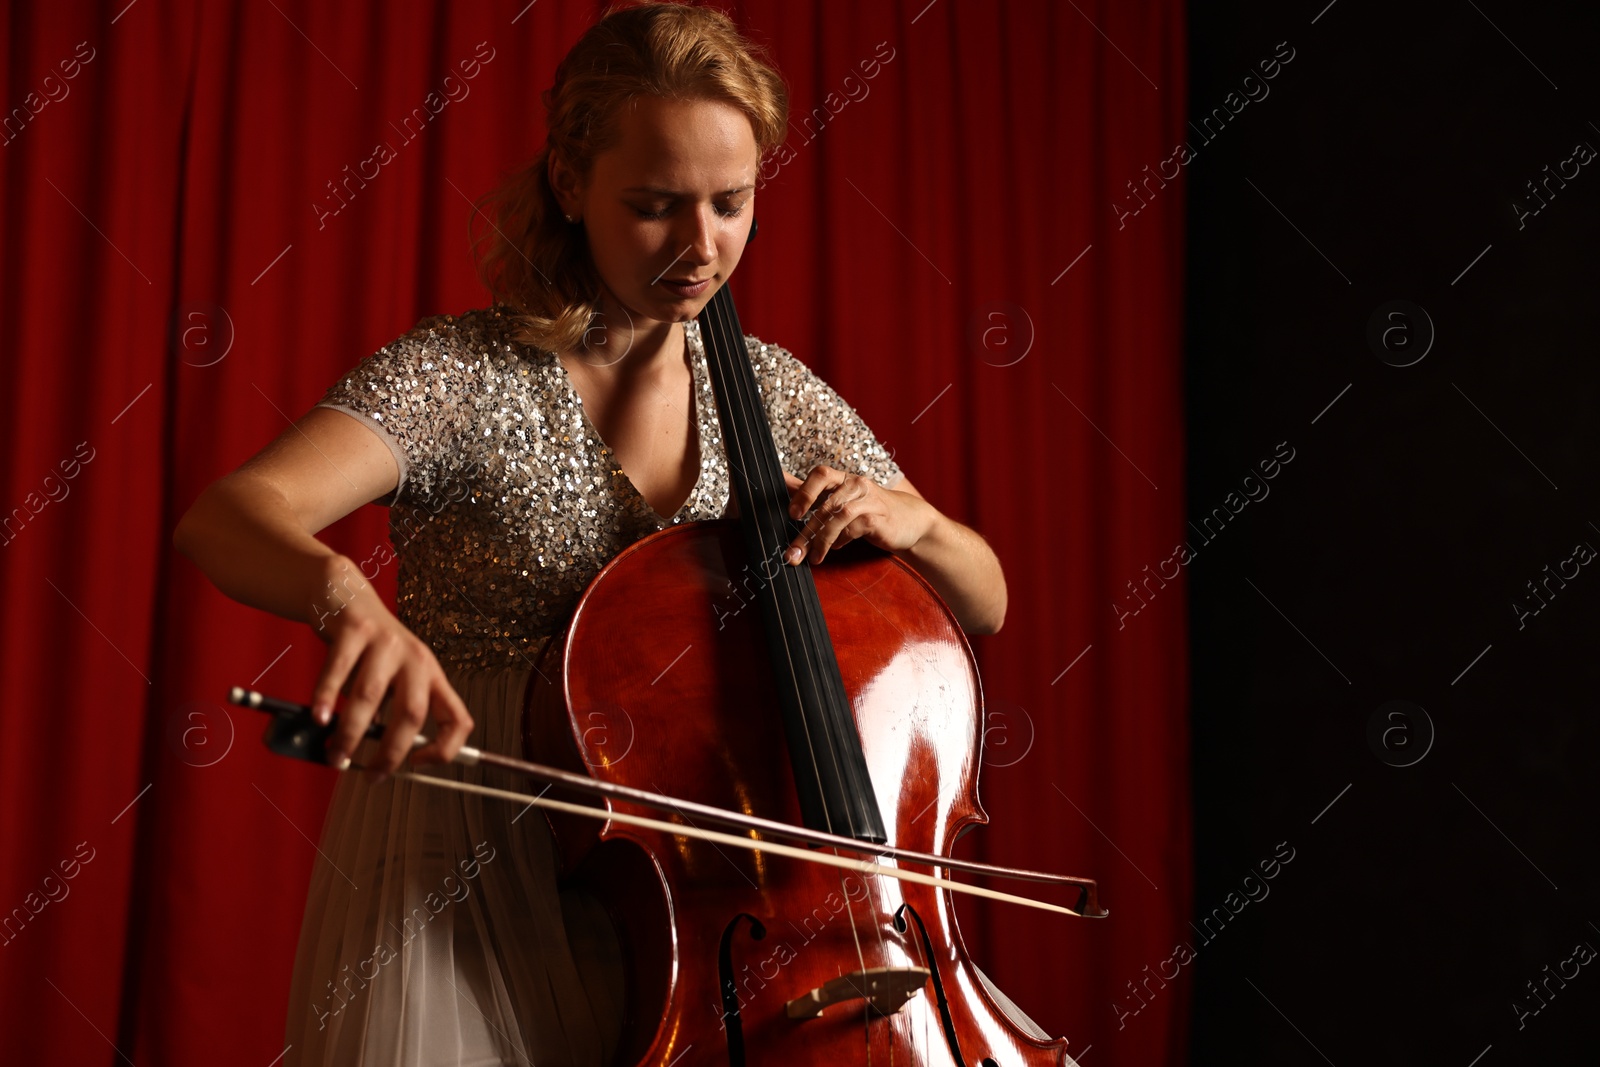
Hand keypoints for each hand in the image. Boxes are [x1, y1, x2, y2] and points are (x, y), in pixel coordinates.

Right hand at [308, 566, 473, 777]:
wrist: (345, 596)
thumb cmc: (368, 649)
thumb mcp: (391, 677)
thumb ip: (386, 712)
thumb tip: (369, 758)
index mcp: (431, 675)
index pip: (457, 718)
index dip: (446, 748)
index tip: (417, 766)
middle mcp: (415, 659)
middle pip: (412, 713)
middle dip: (390, 752)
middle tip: (370, 776)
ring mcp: (386, 642)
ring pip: (371, 695)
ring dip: (351, 732)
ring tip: (335, 754)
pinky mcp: (355, 629)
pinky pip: (339, 669)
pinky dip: (327, 697)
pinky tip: (319, 718)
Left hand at [783, 467, 936, 566]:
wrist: (912, 522)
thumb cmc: (871, 510)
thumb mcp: (844, 500)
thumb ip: (817, 496)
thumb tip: (783, 484)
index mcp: (845, 479)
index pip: (820, 474)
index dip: (803, 491)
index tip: (791, 514)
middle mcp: (856, 485)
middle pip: (826, 501)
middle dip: (807, 528)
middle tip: (793, 549)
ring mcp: (868, 500)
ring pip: (837, 517)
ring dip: (820, 540)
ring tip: (811, 557)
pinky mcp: (878, 518)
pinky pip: (853, 529)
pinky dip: (840, 541)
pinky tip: (835, 548)